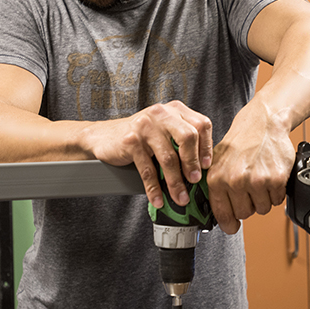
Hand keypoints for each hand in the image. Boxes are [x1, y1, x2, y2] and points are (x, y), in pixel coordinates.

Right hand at [82, 100, 212, 208]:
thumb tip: (201, 170)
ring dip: (175, 182)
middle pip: (188, 137)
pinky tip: (158, 198)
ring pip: (168, 158)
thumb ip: (181, 142)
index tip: (206, 166)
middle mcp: (161, 114)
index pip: (201, 125)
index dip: (206, 147)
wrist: (103, 137)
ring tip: (179, 197)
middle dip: (193, 163)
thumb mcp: (163, 131)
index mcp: (174, 110)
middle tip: (194, 181)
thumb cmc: (138, 137)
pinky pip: (148, 170)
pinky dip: (154, 188)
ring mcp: (145, 126)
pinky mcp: (132, 141)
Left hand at [205, 103, 295, 233]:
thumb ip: (213, 187)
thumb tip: (213, 213)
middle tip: (248, 189)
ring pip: (262, 209)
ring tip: (258, 180)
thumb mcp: (216, 162)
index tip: (231, 227)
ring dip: (262, 199)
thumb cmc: (239, 143)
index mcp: (217, 178)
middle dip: (248, 205)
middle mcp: (235, 181)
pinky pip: (277, 200)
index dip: (228, 224)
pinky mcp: (276, 179)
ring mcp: (256, 181)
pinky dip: (276, 193)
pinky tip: (269, 178)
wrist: (262, 124)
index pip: (222, 214)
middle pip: (244, 214)